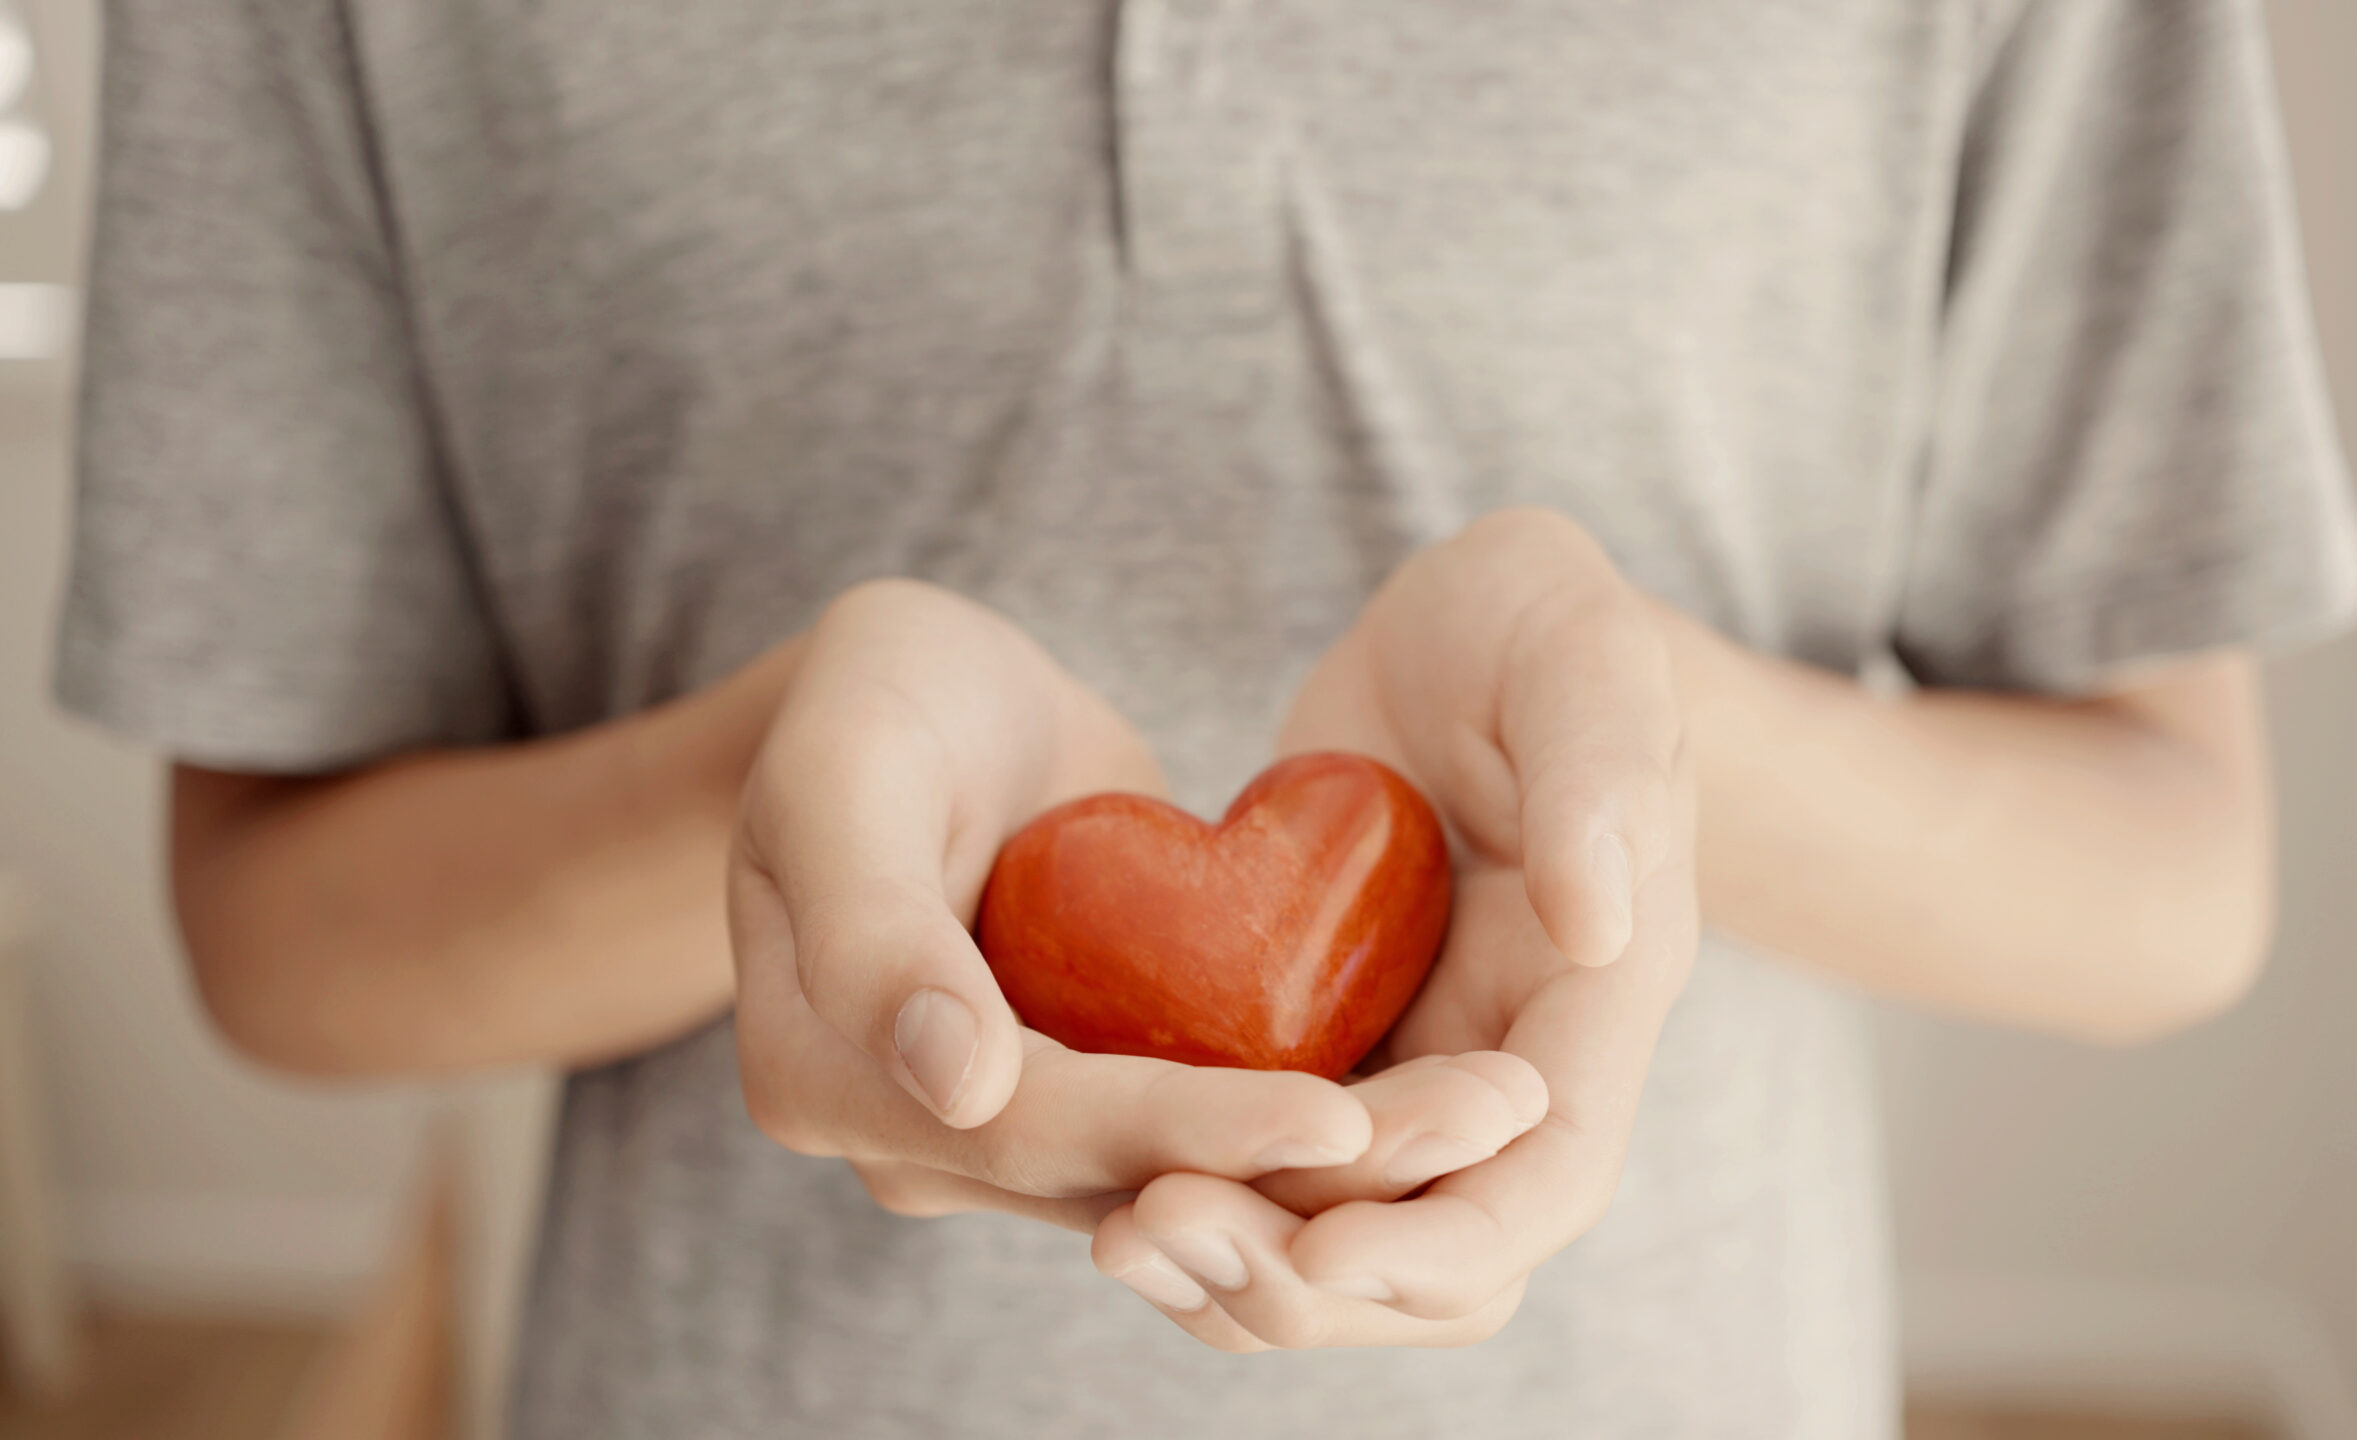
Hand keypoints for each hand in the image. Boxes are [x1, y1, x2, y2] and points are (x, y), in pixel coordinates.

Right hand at [729, 581, 1531, 1232]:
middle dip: (1308, 1168)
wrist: (914, 700)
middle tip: (1481, 1124)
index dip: (1190, 1131)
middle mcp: (921, 1139)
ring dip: (1345, 1163)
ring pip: (1195, 1175)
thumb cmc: (869, 699)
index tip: (1341, 1119)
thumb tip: (961, 1083)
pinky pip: (1217, 1122)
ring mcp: (1012, 1131)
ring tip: (1498, 1117)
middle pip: (1132, 1180)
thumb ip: (871, 926)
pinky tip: (1452, 1090)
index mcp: (824, 1078)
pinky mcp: (1098, 1093)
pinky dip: (1325, 1114)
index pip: (1037, 1132)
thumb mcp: (846, 770)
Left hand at [1091, 509, 1699, 1346]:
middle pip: (1440, 1250)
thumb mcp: (1583, 657)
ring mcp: (1420, 1061)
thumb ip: (1602, 775)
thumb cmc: (1538, 623)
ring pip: (1349, 1227)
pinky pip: (1275, 1162)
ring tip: (1116, 1236)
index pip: (1550, 1171)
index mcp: (1600, 994)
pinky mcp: (1332, 1043)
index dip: (1449, 1234)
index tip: (1328, 1250)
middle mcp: (1516, 1058)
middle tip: (1156, 1234)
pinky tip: (1098, 1188)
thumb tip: (1603, 926)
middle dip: (1312, 1274)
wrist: (1463, 630)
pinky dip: (1207, 1194)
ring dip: (1244, 1259)